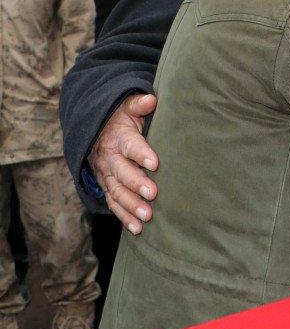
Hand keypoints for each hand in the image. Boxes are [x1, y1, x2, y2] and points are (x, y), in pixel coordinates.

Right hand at [88, 93, 158, 233]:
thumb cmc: (121, 119)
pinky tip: (137, 229)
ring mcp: (106, 175)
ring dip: (131, 205)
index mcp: (118, 138)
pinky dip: (124, 217)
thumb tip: (151, 100)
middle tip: (153, 194)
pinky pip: (113, 203)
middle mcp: (109, 158)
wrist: (95, 130)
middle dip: (136, 184)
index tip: (155, 163)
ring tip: (147, 216)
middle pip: (121, 172)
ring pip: (116, 192)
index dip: (141, 154)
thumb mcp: (127, 107)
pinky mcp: (107, 187)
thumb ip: (138, 105)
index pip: (130, 145)